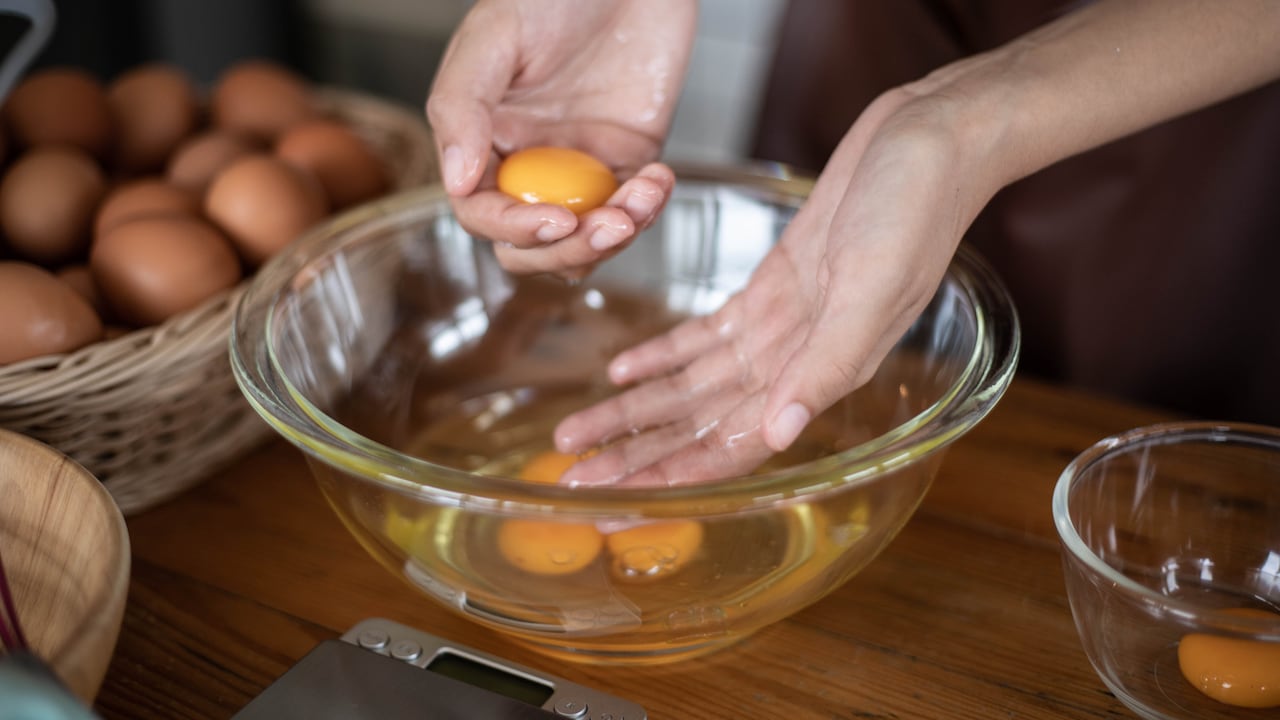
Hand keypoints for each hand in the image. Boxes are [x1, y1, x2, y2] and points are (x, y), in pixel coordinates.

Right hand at [426, 0, 694, 277]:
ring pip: (586, 240)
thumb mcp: (492, 37)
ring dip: (615, 237)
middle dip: (569, 249)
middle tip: (603, 228)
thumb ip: (462, 107)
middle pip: (534, 243)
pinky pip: (633, 211)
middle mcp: (528, 164)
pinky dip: (648, 209)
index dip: (514, 228)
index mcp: (483, 141)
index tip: (552, 222)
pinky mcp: (627, 162)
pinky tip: (658, 180)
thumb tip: (456, 181)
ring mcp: (580, 169)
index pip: (483, 212)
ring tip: (640, 199)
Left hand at [553, 87, 1003, 486]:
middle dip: (635, 450)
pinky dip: (664, 354)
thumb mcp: (871, 286)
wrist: (931, 139)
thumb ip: (826, 364)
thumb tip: (781, 434)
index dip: (672, 476)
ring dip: (636, 408)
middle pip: (700, 421)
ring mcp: (782, 324)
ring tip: (577, 431)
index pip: (733, 443)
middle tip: (571, 472)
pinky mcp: (773, 286)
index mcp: (823, 371)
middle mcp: (797, 360)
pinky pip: (707, 334)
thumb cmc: (915, 209)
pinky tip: (623, 370)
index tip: (614, 500)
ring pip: (693, 382)